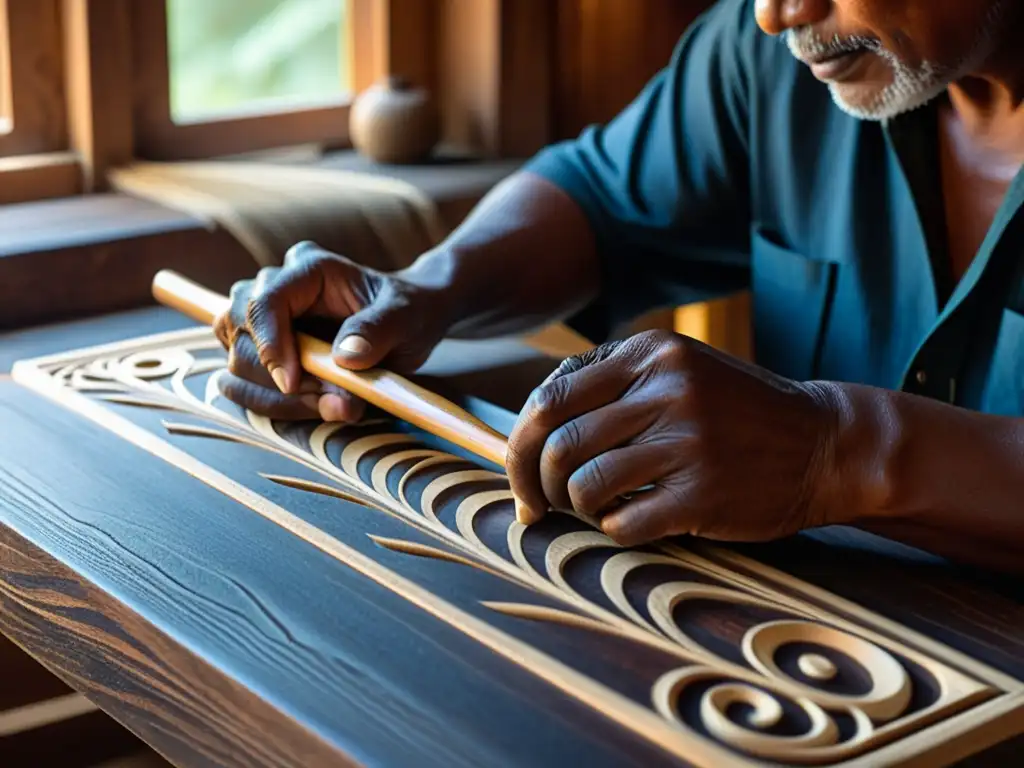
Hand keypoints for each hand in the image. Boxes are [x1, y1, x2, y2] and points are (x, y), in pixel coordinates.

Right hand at [212, 241, 452, 421]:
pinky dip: (275, 406)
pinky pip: (245, 385)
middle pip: (240, 337)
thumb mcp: (405, 316)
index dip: (271, 346)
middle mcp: (277, 288)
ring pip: (236, 364)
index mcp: (307, 269)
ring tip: (331, 406)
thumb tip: (344, 358)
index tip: (293, 384)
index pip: (264, 303)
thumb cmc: (408, 310)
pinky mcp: (264, 352)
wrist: (411, 320)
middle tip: (331, 402)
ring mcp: (265, 321)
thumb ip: (377, 332)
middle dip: (277, 380)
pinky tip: (317, 407)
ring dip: (275, 398)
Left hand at [505, 330, 841, 545]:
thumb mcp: (676, 371)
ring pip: (583, 485)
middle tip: (540, 506)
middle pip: (558, 445)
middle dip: (534, 484)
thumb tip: (526, 427)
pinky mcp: (705, 493)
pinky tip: (630, 522)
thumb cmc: (733, 412)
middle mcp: (667, 388)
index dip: (518, 445)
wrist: (825, 443)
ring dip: (575, 508)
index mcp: (649, 353)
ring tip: (595, 509)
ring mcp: (688, 441)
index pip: (549, 399)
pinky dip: (612, 530)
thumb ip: (607, 384)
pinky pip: (623, 523)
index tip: (521, 477)